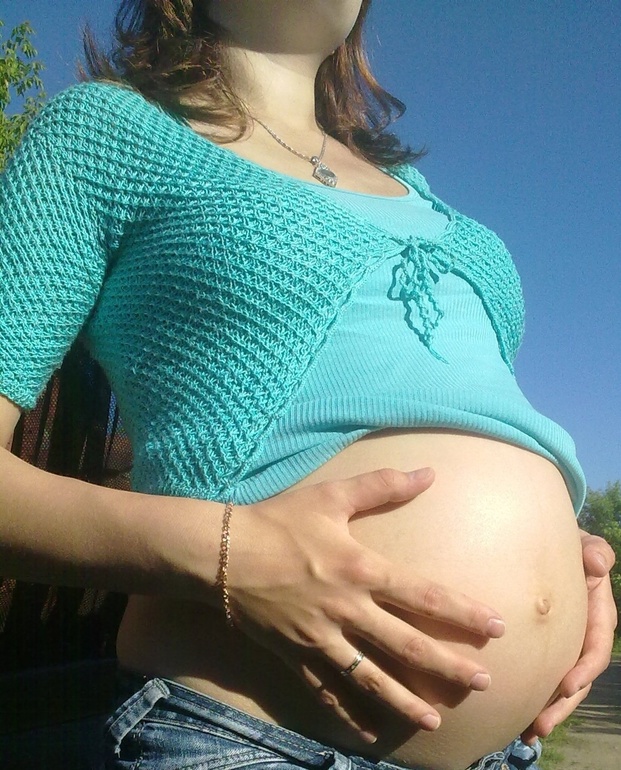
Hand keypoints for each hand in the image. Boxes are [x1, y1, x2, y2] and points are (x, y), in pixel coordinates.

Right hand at [230, 467, 504, 741]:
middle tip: (483, 684)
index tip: (496, 627)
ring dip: (405, 701)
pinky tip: (370, 733)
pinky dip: (349, 714)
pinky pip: (327, 691)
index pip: (422, 595)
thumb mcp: (331, 496)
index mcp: (360, 570)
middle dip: (447, 665)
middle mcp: (347, 610)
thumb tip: (428, 473)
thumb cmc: (279, 521)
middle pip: (406, 645)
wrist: (222, 553)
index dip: (462, 612)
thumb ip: (382, 486)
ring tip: (436, 720)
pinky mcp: (297, 655)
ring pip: (371, 678)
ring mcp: (321, 638)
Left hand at [522, 530, 616, 742]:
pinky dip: (532, 700)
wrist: (542, 547)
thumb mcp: (584, 544)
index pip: (595, 647)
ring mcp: (565, 647)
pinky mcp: (545, 650)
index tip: (567, 685)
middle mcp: (583, 637)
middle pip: (577, 679)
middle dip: (561, 704)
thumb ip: (594, 551)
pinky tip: (517, 722)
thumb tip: (599, 564)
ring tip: (528, 732)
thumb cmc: (567, 547)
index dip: (584, 669)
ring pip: (560, 687)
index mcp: (597, 616)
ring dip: (547, 710)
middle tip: (540, 724)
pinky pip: (541, 677)